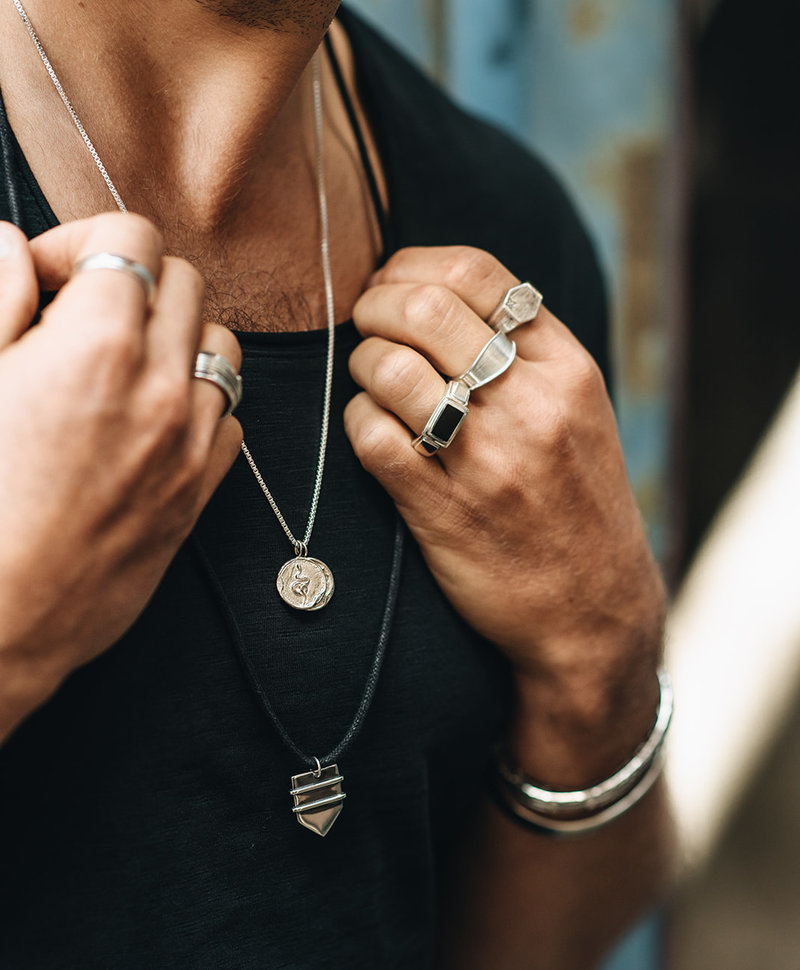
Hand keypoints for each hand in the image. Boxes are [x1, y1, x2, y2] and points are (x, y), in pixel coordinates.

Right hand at [0, 215, 241, 738]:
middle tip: (77, 321)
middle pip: (186, 284)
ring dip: (177, 339)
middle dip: (133, 285)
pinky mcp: (198, 493)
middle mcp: (160, 388)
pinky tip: (149, 421)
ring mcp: (187, 443)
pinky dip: (199, 403)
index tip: (45, 282)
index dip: (81, 246)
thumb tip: (10, 243)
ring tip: (121, 367)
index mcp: (97, 347)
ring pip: (221, 347)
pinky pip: (228, 418)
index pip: (134, 241)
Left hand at [345, 247, 664, 733]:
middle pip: (424, 308)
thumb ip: (525, 350)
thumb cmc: (577, 500)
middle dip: (375, 305)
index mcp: (566, 368)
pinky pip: (372, 437)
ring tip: (372, 380)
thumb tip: (439, 291)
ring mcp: (486, 459)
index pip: (476, 272)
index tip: (394, 286)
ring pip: (390, 368)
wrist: (593, 608)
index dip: (414, 266)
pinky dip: (358, 420)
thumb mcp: (578, 411)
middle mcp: (530, 405)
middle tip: (367, 324)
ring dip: (363, 363)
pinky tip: (373, 429)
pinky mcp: (442, 510)